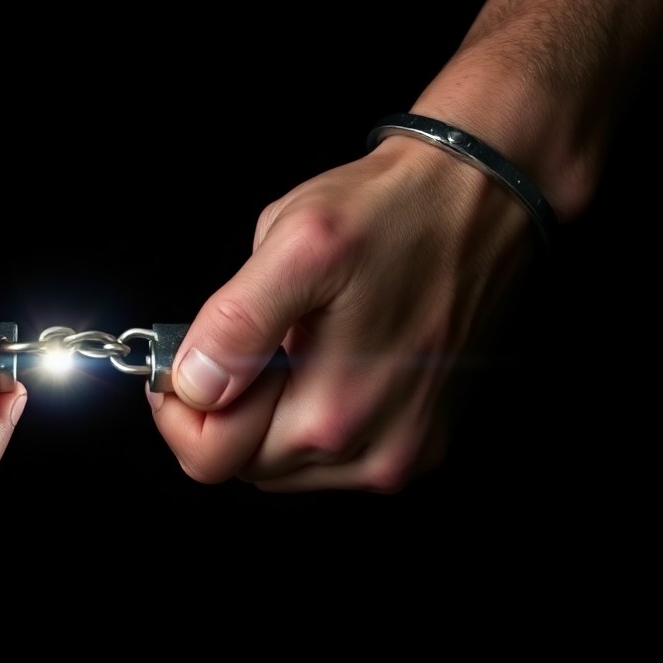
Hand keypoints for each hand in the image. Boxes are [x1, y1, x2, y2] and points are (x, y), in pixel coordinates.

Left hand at [147, 137, 531, 491]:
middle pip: (247, 465)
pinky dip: (313, 413)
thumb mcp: (296, 243)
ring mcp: (404, 452)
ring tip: (295, 339)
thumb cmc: (393, 211)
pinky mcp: (423, 440)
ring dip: (270, 411)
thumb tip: (193, 386)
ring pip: (287, 464)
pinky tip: (329, 355)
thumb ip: (238, 323)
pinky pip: (334, 454)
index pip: (210, 459)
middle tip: (245, 335)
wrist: (481, 198)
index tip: (188, 356)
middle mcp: (375, 452)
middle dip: (228, 405)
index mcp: (335, 413)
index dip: (182, 407)